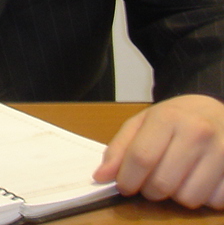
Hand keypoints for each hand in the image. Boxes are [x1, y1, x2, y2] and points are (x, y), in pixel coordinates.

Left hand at [94, 94, 223, 208]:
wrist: (218, 111)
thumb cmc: (177, 118)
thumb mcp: (143, 123)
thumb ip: (120, 148)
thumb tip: (101, 176)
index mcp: (169, 117)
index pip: (141, 158)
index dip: (127, 179)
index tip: (124, 186)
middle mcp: (198, 133)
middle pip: (162, 183)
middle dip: (150, 190)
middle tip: (151, 181)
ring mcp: (222, 152)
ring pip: (187, 198)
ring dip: (176, 195)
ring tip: (176, 178)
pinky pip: (213, 202)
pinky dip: (202, 198)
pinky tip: (198, 180)